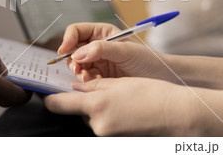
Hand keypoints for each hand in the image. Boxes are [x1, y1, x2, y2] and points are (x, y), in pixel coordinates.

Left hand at [44, 77, 197, 135]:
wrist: (177, 114)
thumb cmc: (152, 94)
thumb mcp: (120, 82)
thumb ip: (94, 86)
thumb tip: (77, 88)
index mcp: (96, 106)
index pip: (58, 104)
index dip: (50, 97)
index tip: (46, 92)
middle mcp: (97, 125)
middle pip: (78, 111)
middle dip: (86, 101)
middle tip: (102, 89)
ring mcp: (106, 135)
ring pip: (92, 118)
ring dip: (99, 109)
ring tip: (121, 99)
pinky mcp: (114, 140)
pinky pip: (103, 125)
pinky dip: (108, 117)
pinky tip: (125, 109)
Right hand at [58, 23, 167, 81]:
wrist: (159, 78)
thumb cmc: (147, 59)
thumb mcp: (124, 51)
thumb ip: (101, 49)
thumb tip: (79, 53)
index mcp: (102, 32)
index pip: (76, 31)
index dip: (68, 40)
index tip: (65, 51)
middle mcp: (97, 45)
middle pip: (73, 49)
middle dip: (72, 60)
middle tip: (79, 69)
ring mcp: (97, 61)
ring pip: (76, 65)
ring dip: (79, 72)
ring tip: (88, 78)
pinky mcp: (99, 76)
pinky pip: (84, 78)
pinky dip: (86, 81)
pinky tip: (96, 83)